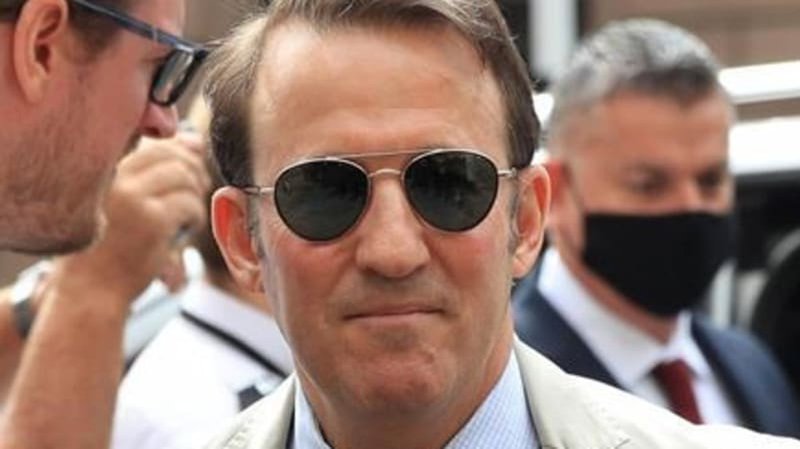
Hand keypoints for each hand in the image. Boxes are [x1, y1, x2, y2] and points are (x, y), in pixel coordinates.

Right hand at [48, 132, 210, 302]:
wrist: (89, 293)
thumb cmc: (105, 248)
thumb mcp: (121, 202)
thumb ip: (155, 170)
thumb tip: (196, 139)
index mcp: (102, 170)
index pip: (152, 142)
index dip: (179, 151)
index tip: (189, 168)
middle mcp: (113, 178)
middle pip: (171, 154)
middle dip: (193, 169)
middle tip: (198, 190)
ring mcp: (132, 197)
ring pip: (184, 176)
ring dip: (195, 194)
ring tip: (188, 213)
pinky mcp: (152, 221)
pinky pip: (189, 204)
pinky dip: (195, 215)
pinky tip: (187, 228)